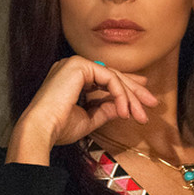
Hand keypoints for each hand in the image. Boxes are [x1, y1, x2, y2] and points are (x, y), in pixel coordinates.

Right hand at [5, 56, 157, 164]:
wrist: (42, 130)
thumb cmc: (59, 128)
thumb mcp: (89, 118)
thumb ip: (105, 109)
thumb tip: (123, 108)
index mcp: (72, 77)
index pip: (105, 77)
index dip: (126, 86)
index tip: (142, 97)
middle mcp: (73, 66)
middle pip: (112, 75)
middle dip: (134, 90)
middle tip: (152, 102)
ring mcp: (75, 64)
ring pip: (113, 77)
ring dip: (130, 96)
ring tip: (140, 114)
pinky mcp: (79, 65)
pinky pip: (109, 78)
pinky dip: (120, 95)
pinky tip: (125, 110)